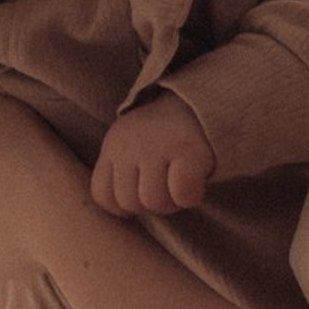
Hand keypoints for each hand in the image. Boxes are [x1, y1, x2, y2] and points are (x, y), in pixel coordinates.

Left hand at [91, 92, 214, 216]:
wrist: (205, 96)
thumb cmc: (169, 132)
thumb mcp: (134, 144)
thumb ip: (123, 171)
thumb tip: (124, 211)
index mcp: (114, 145)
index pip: (103, 195)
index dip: (124, 205)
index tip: (144, 193)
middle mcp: (129, 144)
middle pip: (129, 203)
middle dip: (152, 204)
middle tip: (169, 184)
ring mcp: (156, 146)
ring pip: (154, 202)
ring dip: (173, 201)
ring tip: (182, 181)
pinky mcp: (186, 151)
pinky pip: (181, 194)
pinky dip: (192, 196)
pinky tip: (197, 181)